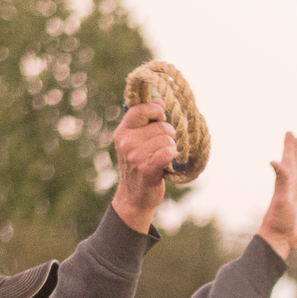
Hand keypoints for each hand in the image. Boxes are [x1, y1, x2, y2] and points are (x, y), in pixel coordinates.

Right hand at [112, 102, 175, 232]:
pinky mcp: (147, 169)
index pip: (142, 109)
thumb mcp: (138, 140)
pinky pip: (168, 153)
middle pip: (162, 126)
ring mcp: (135, 155)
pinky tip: (168, 165)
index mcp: (123, 131)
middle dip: (169, 136)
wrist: (135, 197)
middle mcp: (126, 141)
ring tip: (164, 159)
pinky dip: (173, 158)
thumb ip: (148, 121)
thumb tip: (161, 100)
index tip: (160, 120)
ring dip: (173, 149)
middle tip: (163, 148)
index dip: (156, 111)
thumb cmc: (141, 165)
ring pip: (168, 140)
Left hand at [257, 132, 296, 259]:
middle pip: (295, 165)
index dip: (289, 146)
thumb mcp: (281, 198)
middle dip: (296, 151)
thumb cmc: (278, 220)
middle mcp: (293, 188)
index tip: (290, 132)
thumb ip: (280, 179)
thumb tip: (274, 161)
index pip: (288, 159)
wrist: (279, 240)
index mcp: (288, 182)